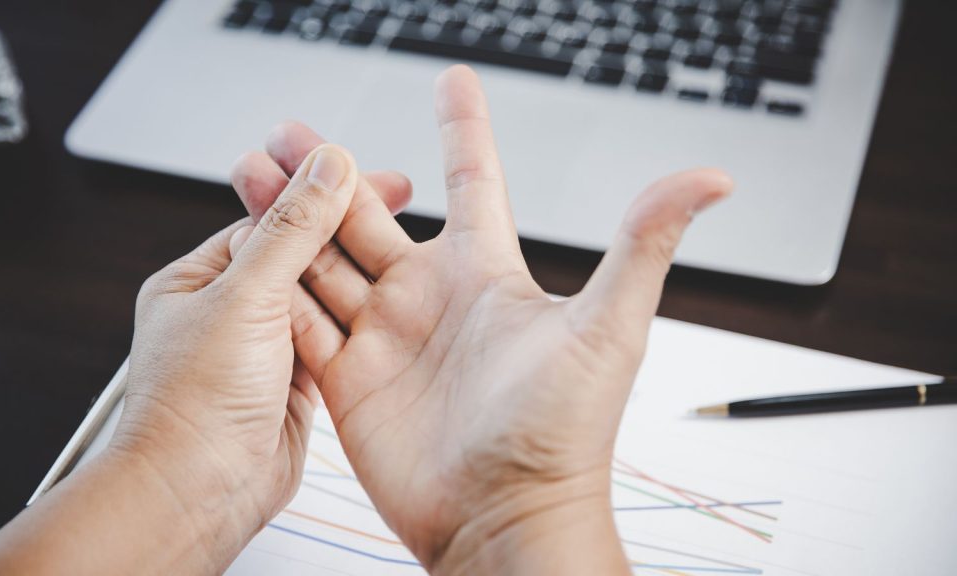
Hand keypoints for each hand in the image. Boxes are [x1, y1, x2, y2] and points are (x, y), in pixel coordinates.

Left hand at [0, 145, 414, 575]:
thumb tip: (323, 166)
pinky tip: (389, 303)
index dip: (318, 190)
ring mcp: (263, 348)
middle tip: (397, 192)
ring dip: (357, 270)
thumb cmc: (193, 405)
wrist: (200, 492)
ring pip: (320, 294)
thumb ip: (291, 229)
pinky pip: (332, 338)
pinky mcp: (293, 383)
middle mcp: (230, 310)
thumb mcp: (246, 295)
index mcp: (200, 278)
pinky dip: (357, 320)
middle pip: (300, 251)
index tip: (362, 168)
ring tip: (403, 240)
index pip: (268, 218)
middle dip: (346, 224)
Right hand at [235, 65, 732, 573]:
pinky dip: (273, 288)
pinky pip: (302, 321)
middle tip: (289, 130)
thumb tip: (711, 177)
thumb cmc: (565, 434)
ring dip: (288, 215)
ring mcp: (385, 337)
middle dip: (328, 168)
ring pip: (323, 257)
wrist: (506, 521)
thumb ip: (644, 243)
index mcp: (485, 274)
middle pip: (369, 211)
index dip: (462, 128)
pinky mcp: (348, 380)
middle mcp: (430, 298)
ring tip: (252, 173)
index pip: (472, 182)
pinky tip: (246, 252)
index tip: (453, 79)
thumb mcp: (608, 327)